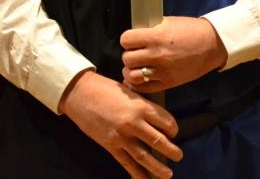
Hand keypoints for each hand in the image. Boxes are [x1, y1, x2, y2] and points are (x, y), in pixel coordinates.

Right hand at [59, 70, 182, 177]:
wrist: (80, 93)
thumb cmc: (105, 89)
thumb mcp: (129, 92)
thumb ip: (142, 106)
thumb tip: (154, 119)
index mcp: (141, 106)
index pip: (166, 122)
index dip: (173, 129)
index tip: (173, 133)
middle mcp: (134, 122)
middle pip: (159, 141)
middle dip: (172, 151)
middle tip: (179, 156)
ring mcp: (122, 136)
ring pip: (145, 157)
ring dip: (159, 167)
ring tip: (168, 174)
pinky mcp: (111, 145)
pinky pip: (127, 163)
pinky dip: (137, 173)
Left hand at [121, 16, 226, 93]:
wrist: (212, 45)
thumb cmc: (191, 31)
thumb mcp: (168, 23)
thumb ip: (150, 30)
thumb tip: (134, 35)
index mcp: (158, 36)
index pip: (126, 40)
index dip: (127, 39)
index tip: (132, 40)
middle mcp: (158, 55)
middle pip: (127, 58)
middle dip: (129, 54)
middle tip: (135, 52)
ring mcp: (163, 71)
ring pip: (132, 75)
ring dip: (131, 70)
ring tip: (136, 66)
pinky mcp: (168, 82)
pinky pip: (144, 88)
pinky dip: (138, 84)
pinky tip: (140, 77)